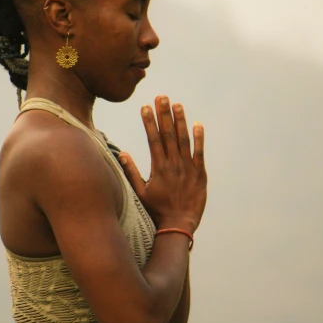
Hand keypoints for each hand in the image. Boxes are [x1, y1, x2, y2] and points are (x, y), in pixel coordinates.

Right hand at [119, 95, 206, 233]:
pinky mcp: (200, 173)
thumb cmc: (157, 210)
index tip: (146, 107)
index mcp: (158, 168)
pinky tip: (197, 124)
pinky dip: (199, 138)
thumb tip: (122, 153)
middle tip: (162, 97)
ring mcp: (188, 168)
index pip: (153, 139)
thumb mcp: (140, 192)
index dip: (149, 121)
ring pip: (184, 140)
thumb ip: (131, 172)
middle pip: (168, 134)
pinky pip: (200, 152)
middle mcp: (173, 164)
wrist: (178, 225)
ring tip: (177, 104)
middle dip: (164, 114)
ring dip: (180, 121)